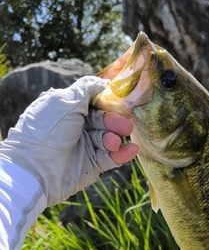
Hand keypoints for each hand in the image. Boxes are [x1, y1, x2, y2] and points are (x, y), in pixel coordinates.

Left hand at [0, 76, 136, 206]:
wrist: (36, 167)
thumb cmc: (48, 129)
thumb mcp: (65, 101)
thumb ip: (86, 88)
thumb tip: (104, 82)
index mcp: (68, 109)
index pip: (95, 102)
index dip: (108, 102)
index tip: (122, 101)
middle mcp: (77, 127)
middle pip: (104, 120)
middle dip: (114, 122)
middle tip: (125, 126)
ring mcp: (85, 146)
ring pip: (108, 138)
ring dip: (114, 138)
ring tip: (113, 142)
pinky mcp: (92, 165)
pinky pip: (111, 158)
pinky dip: (122, 154)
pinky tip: (131, 150)